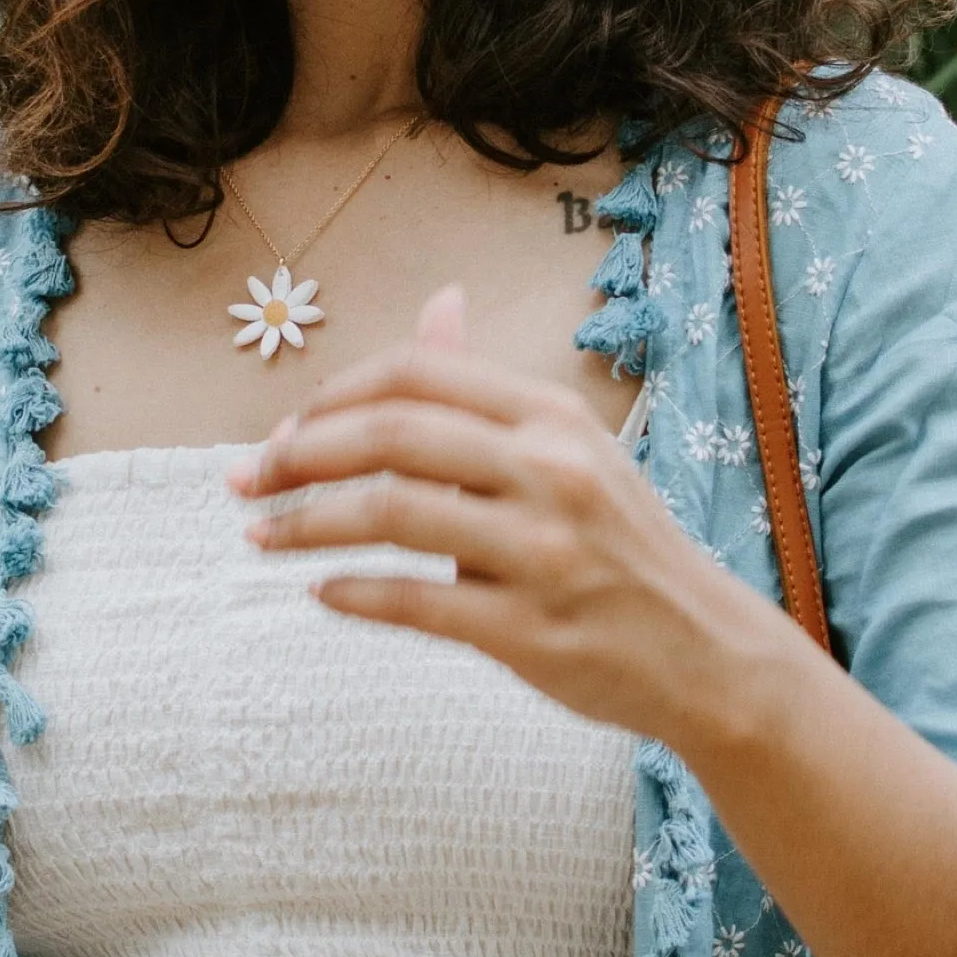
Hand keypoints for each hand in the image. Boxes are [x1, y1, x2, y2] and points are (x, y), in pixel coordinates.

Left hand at [230, 283, 785, 757]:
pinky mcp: (531, 631)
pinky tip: (321, 591)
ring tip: (261, 536)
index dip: (332, 395)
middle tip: (247, 481)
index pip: (416, 372)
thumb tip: (438, 303)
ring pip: (391, 514)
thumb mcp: (569, 447)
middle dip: (298, 454)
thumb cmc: (621, 544)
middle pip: (390, 434)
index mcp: (553, 416)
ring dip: (306, 524)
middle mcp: (550, 471)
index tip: (285, 430)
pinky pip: (416, 602)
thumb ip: (486, 388)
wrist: (710, 652)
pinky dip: (353, 594)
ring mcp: (542, 552)